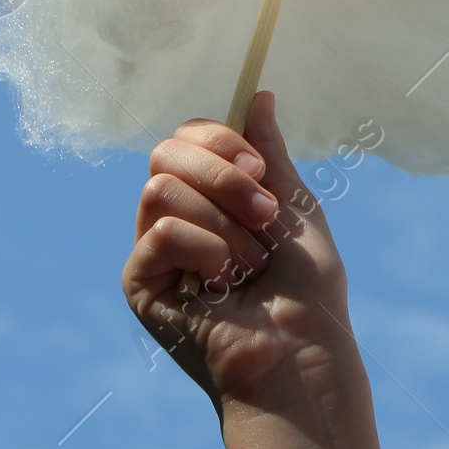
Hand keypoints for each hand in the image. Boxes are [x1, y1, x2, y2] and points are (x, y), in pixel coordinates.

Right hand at [121, 93, 360, 428]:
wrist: (303, 353)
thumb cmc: (307, 293)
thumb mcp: (293, 207)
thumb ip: (269, 154)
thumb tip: (257, 95)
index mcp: (207, 199)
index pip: (185, 138)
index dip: (218, 141)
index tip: (260, 170)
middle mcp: (173, 219)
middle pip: (165, 152)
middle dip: (224, 177)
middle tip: (265, 216)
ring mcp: (153, 251)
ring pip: (161, 188)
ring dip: (223, 223)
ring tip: (250, 266)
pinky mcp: (140, 284)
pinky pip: (161, 231)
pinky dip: (206, 250)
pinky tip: (223, 286)